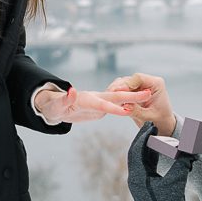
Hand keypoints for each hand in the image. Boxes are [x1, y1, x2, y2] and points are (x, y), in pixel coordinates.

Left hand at [34, 85, 151, 123]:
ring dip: (132, 98)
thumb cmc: (53, 106)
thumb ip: (64, 99)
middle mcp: (94, 98)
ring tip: (149, 95)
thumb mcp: (55, 106)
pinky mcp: (99, 107)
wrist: (54, 106)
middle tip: (148, 93)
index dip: (113, 107)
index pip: (101, 103)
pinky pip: (115, 105)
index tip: (127, 109)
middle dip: (131, 96)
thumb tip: (72, 90)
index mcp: (85, 99)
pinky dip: (127, 104)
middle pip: (114, 96)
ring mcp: (98, 102)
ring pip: (117, 99)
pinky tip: (137, 105)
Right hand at [108, 73, 175, 134]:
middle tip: (109, 95)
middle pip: (129, 80)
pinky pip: (123, 90)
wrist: (163, 125)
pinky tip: (111, 101)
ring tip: (108, 98)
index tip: (118, 91)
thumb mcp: (148, 117)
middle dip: (119, 87)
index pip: (138, 78)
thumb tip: (125, 105)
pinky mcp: (134, 91)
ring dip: (116, 91)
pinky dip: (117, 94)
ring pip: (124, 84)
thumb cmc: (160, 121)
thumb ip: (136, 110)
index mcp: (156, 84)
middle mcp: (148, 82)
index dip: (127, 84)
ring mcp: (140, 86)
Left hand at [127, 122, 190, 200]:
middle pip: (136, 153)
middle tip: (152, 126)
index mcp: (137, 176)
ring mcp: (140, 183)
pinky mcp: (146, 187)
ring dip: (148, 147)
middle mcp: (135, 178)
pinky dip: (152, 157)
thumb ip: (181, 163)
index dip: (144, 136)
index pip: (137, 150)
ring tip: (156, 135)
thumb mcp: (176, 182)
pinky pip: (146, 167)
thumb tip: (189, 149)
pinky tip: (159, 151)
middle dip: (144, 138)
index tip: (152, 125)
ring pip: (141, 159)